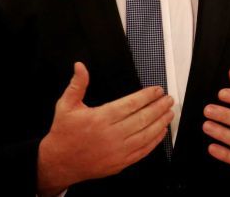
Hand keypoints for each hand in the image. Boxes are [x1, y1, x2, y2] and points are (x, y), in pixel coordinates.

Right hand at [37, 62, 173, 195]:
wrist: (60, 163)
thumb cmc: (64, 134)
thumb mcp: (66, 105)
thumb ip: (77, 85)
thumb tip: (80, 67)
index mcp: (100, 118)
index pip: (131, 104)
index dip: (147, 96)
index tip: (157, 90)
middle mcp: (111, 134)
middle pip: (142, 118)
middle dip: (158, 107)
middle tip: (168, 99)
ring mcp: (117, 150)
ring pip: (146, 134)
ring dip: (160, 122)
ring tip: (169, 113)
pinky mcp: (120, 162)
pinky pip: (142, 151)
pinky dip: (154, 141)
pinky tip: (161, 132)